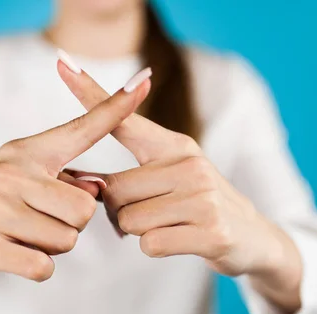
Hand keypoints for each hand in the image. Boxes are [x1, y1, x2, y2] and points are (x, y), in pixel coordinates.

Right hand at [0, 75, 150, 306]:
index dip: (115, 107)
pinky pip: (43, 266)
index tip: (143, 78)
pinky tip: (12, 256)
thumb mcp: (21, 179)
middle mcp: (11, 172)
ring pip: (66, 241)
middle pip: (85, 209)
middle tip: (39, 222)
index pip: (81, 128)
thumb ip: (64, 180)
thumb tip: (97, 189)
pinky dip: (36, 268)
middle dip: (71, 225)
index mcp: (26, 152)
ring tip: (20, 236)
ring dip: (51, 248)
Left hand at [58, 60, 301, 310]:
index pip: (125, 119)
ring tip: (166, 224)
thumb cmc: (200, 204)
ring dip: (137, 231)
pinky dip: (155, 247)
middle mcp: (189, 163)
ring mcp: (203, 196)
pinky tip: (179, 239)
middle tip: (147, 212)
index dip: (91, 93)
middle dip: (119, 211)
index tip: (63, 62)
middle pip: (114, 191)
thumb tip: (84, 183)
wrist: (254, 237)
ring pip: (129, 221)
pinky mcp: (211, 230)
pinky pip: (150, 243)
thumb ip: (133, 174)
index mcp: (175, 145)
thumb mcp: (175, 174)